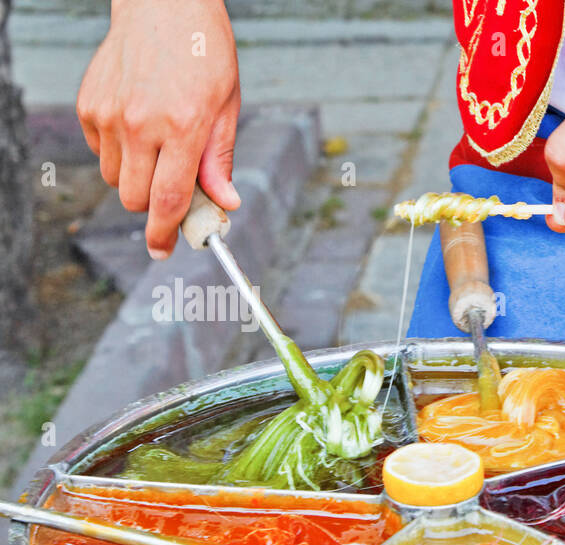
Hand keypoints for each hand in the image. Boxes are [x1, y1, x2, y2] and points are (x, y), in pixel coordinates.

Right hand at [76, 0, 240, 258]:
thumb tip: (225, 202)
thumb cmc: (203, 52)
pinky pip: (100, 151)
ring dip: (135, 178)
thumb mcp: (226, 107)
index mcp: (182, 127)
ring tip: (159, 147)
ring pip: (114, 178)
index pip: (169, 199)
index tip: (164, 250)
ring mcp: (109, 114)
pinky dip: (118, 152)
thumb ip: (220, 159)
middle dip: (153, 206)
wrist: (163, 5)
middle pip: (134, 198)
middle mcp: (140, 123)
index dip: (167, 233)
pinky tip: (139, 125)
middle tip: (174, 191)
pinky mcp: (89, 105)